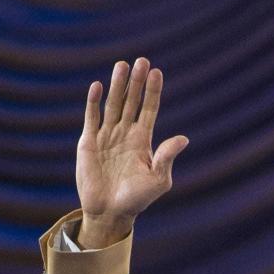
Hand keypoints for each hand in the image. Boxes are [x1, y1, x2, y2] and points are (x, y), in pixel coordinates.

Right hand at [76, 57, 188, 247]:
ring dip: (118, 86)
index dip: (152, 92)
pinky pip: (92, 117)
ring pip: (113, 105)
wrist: (110, 212)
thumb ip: (167, 157)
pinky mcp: (89, 142)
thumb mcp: (158, 179)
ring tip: (122, 65)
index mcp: (143, 141)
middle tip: (141, 61)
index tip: (156, 72)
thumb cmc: (137, 199)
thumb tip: (184, 138)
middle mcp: (125, 134)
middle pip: (131, 102)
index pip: (149, 110)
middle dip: (136, 82)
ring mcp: (107, 136)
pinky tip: (99, 86)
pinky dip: (94, 102)